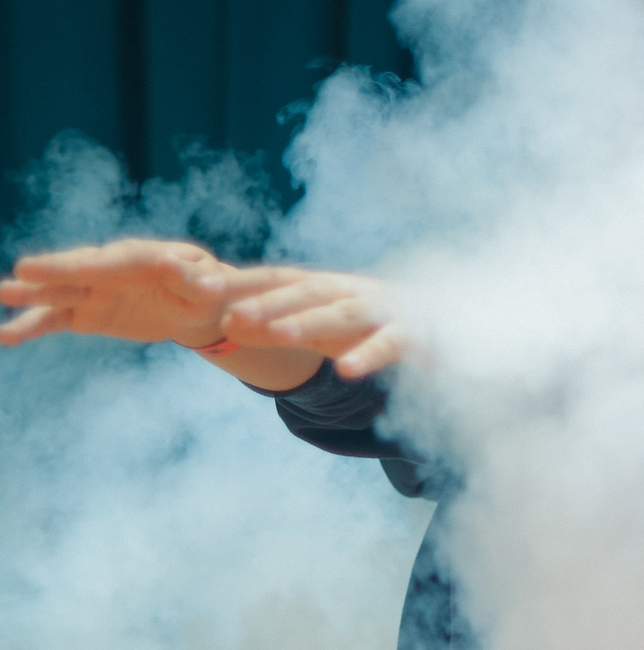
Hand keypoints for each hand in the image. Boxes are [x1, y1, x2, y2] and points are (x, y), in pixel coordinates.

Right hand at [0, 239, 235, 347]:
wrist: (198, 306)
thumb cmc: (209, 290)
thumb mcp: (210, 288)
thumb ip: (193, 279)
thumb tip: (170, 261)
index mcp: (144, 257)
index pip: (117, 261)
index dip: (93, 264)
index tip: (75, 267)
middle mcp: (110, 269)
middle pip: (79, 268)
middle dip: (55, 270)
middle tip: (25, 270)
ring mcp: (92, 290)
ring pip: (57, 292)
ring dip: (31, 295)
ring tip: (4, 294)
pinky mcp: (83, 313)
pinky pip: (53, 320)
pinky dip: (30, 327)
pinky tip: (4, 336)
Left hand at [213, 268, 408, 379]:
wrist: (444, 320)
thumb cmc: (371, 323)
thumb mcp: (322, 324)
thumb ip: (279, 324)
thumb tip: (227, 325)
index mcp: (325, 285)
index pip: (275, 279)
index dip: (237, 282)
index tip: (194, 286)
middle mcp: (351, 290)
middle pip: (305, 292)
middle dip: (269, 303)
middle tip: (232, 316)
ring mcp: (383, 309)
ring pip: (343, 314)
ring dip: (311, 322)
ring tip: (279, 333)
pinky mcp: (414, 334)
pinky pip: (390, 344)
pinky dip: (370, 355)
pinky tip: (348, 370)